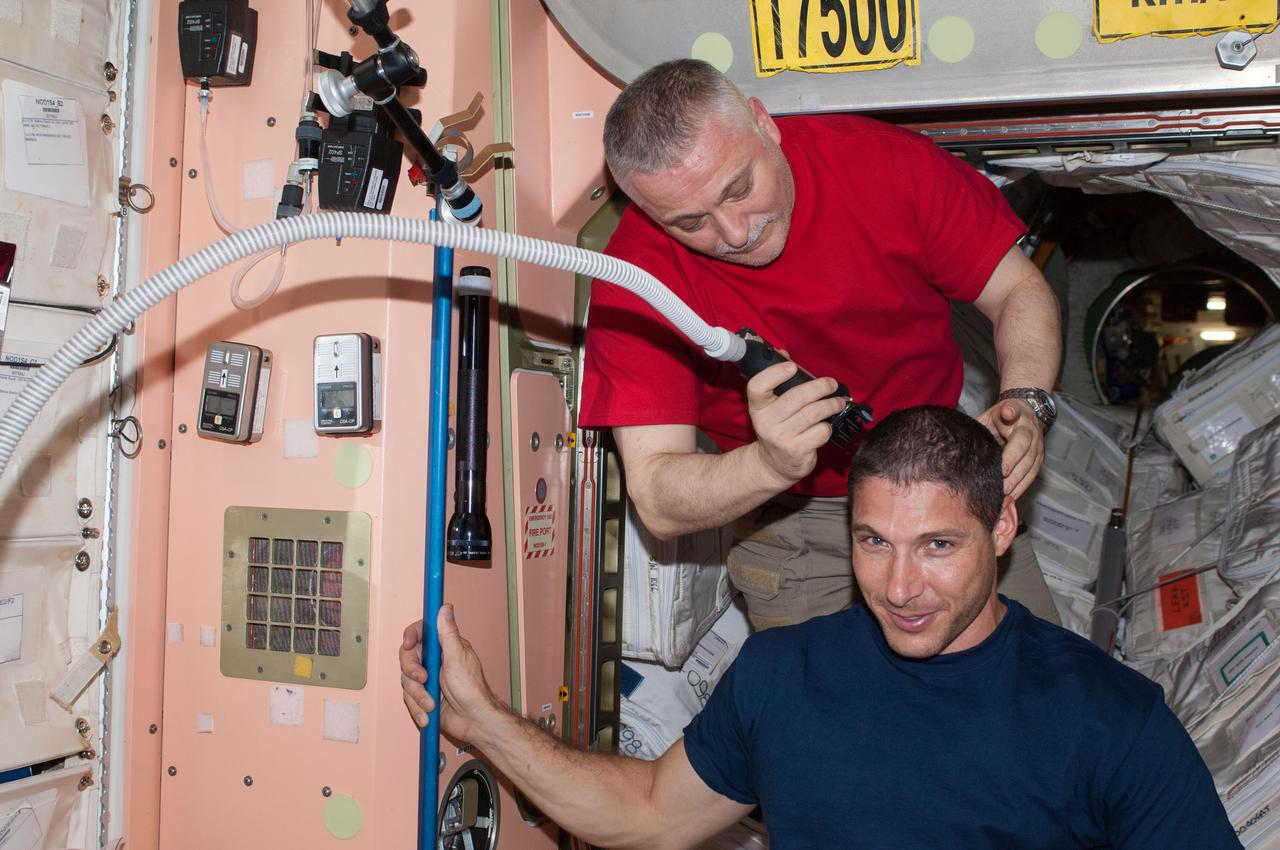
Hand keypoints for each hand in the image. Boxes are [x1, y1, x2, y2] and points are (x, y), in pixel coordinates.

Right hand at [399, 604, 502, 742]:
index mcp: (444, 647)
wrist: (473, 721)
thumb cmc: (472, 690)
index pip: (421, 633)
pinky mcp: (422, 697)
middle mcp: (433, 661)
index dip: (411, 636)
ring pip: (406, 681)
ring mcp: (427, 680)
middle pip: (407, 657)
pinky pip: (408, 699)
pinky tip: (428, 715)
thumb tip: (445, 608)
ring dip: (418, 695)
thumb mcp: (458, 658)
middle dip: (412, 671)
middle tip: (424, 679)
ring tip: (432, 704)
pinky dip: (417, 709)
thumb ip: (448, 634)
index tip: (408, 643)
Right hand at [746, 361, 847, 485]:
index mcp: (758, 407)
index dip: (774, 374)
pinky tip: (827, 425)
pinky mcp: (797, 451)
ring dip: (831, 405)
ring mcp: (781, 438)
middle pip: (795, 397)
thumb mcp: (771, 407)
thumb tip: (784, 353)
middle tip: (831, 384)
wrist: (774, 465)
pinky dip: (828, 426)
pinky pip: (820, 432)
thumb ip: (777, 381)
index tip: (792, 367)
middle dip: (819, 387)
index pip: (757, 387)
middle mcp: (766, 423)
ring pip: (813, 413)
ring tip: (838, 402)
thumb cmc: (778, 428)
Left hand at [977, 399, 1045, 499]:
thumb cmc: (1001, 416)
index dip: (1010, 441)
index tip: (1002, 460)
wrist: (1024, 416)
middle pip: (1025, 451)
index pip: (1015, 422)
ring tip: (1004, 494)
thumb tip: (957, 436)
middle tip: (1001, 483)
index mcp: (1017, 415)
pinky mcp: (1038, 460)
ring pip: (1030, 466)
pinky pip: (1032, 476)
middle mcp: (1031, 431)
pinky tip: (1011, 497)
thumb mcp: (989, 413)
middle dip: (1013, 468)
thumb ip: (979, 422)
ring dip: (1018, 481)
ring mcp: (1037, 446)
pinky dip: (1022, 487)